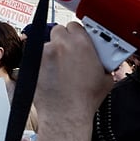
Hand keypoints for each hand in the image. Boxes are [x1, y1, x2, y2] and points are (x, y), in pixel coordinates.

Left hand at [33, 22, 112, 140]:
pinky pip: (36, 56)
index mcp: (81, 43)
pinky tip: (49, 74)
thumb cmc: (85, 100)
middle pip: (59, 30)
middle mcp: (62, 44)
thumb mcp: (106, 78)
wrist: (66, 114)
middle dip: (63, 39)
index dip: (77, 33)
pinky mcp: (33, 62)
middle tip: (68, 53)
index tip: (77, 40)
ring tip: (59, 68)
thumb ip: (104, 62)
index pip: (75, 25)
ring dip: (52, 51)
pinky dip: (42, 62)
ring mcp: (45, 52)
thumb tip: (104, 60)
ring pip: (48, 44)